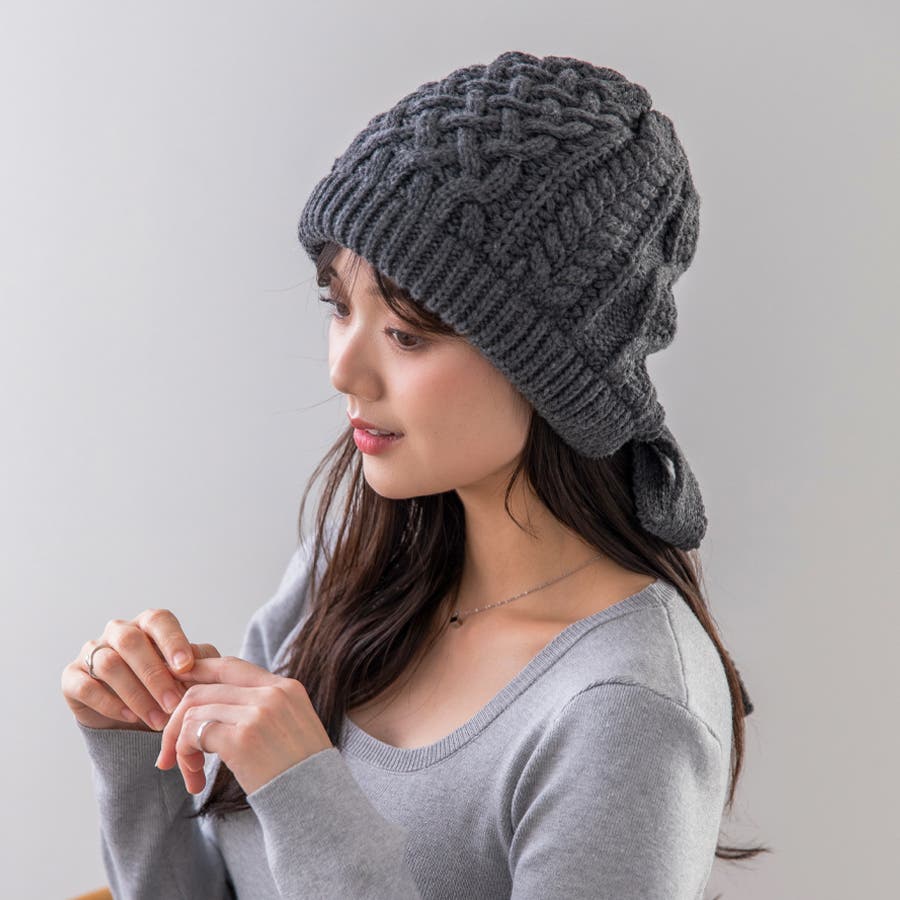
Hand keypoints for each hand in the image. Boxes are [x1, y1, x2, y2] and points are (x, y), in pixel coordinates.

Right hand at [61, 608, 219, 736]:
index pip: (159, 620)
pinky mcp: (72, 678)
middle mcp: (118, 632)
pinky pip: (85, 686)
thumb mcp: (191, 674)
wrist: (135, 717)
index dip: (172, 641)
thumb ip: (199, 663)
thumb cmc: (168, 686)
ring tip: (158, 719)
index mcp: (148, 624)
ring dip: (136, 694)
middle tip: (173, 704)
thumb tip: (197, 663)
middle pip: (131, 641)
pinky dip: (109, 703)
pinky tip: (130, 717)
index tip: (185, 666)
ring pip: (108, 664)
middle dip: (154, 675)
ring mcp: (92, 652)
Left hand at [156, 656, 333, 795]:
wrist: (318, 804)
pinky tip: (196, 781)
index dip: (197, 675)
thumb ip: (261, 708)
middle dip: (177, 718)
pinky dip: (185, 756)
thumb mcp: (291, 727)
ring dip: (180, 744)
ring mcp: (258, 712)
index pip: (229, 665)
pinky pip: (194, 734)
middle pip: (204, 687)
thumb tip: (215, 706)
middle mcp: (272, 692)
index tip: (176, 697)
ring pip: (194, 711)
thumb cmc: (302, 773)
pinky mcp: (243, 738)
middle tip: (170, 751)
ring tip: (190, 773)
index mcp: (286, 686)